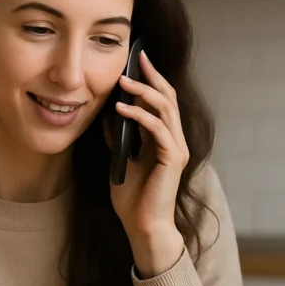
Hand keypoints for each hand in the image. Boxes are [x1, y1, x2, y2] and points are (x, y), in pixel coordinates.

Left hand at [108, 50, 187, 277]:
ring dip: (144, 92)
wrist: (143, 227)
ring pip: (165, 109)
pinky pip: (157, 129)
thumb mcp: (120, 160)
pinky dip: (139, 116)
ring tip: (124, 81)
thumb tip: (108, 114)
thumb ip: (119, 138)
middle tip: (136, 58)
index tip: (136, 61)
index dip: (151, 80)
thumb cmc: (133, 199)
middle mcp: (174, 141)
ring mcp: (176, 149)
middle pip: (168, 98)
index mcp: (164, 140)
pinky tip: (121, 109)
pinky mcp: (172, 159)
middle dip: (152, 76)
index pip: (161, 102)